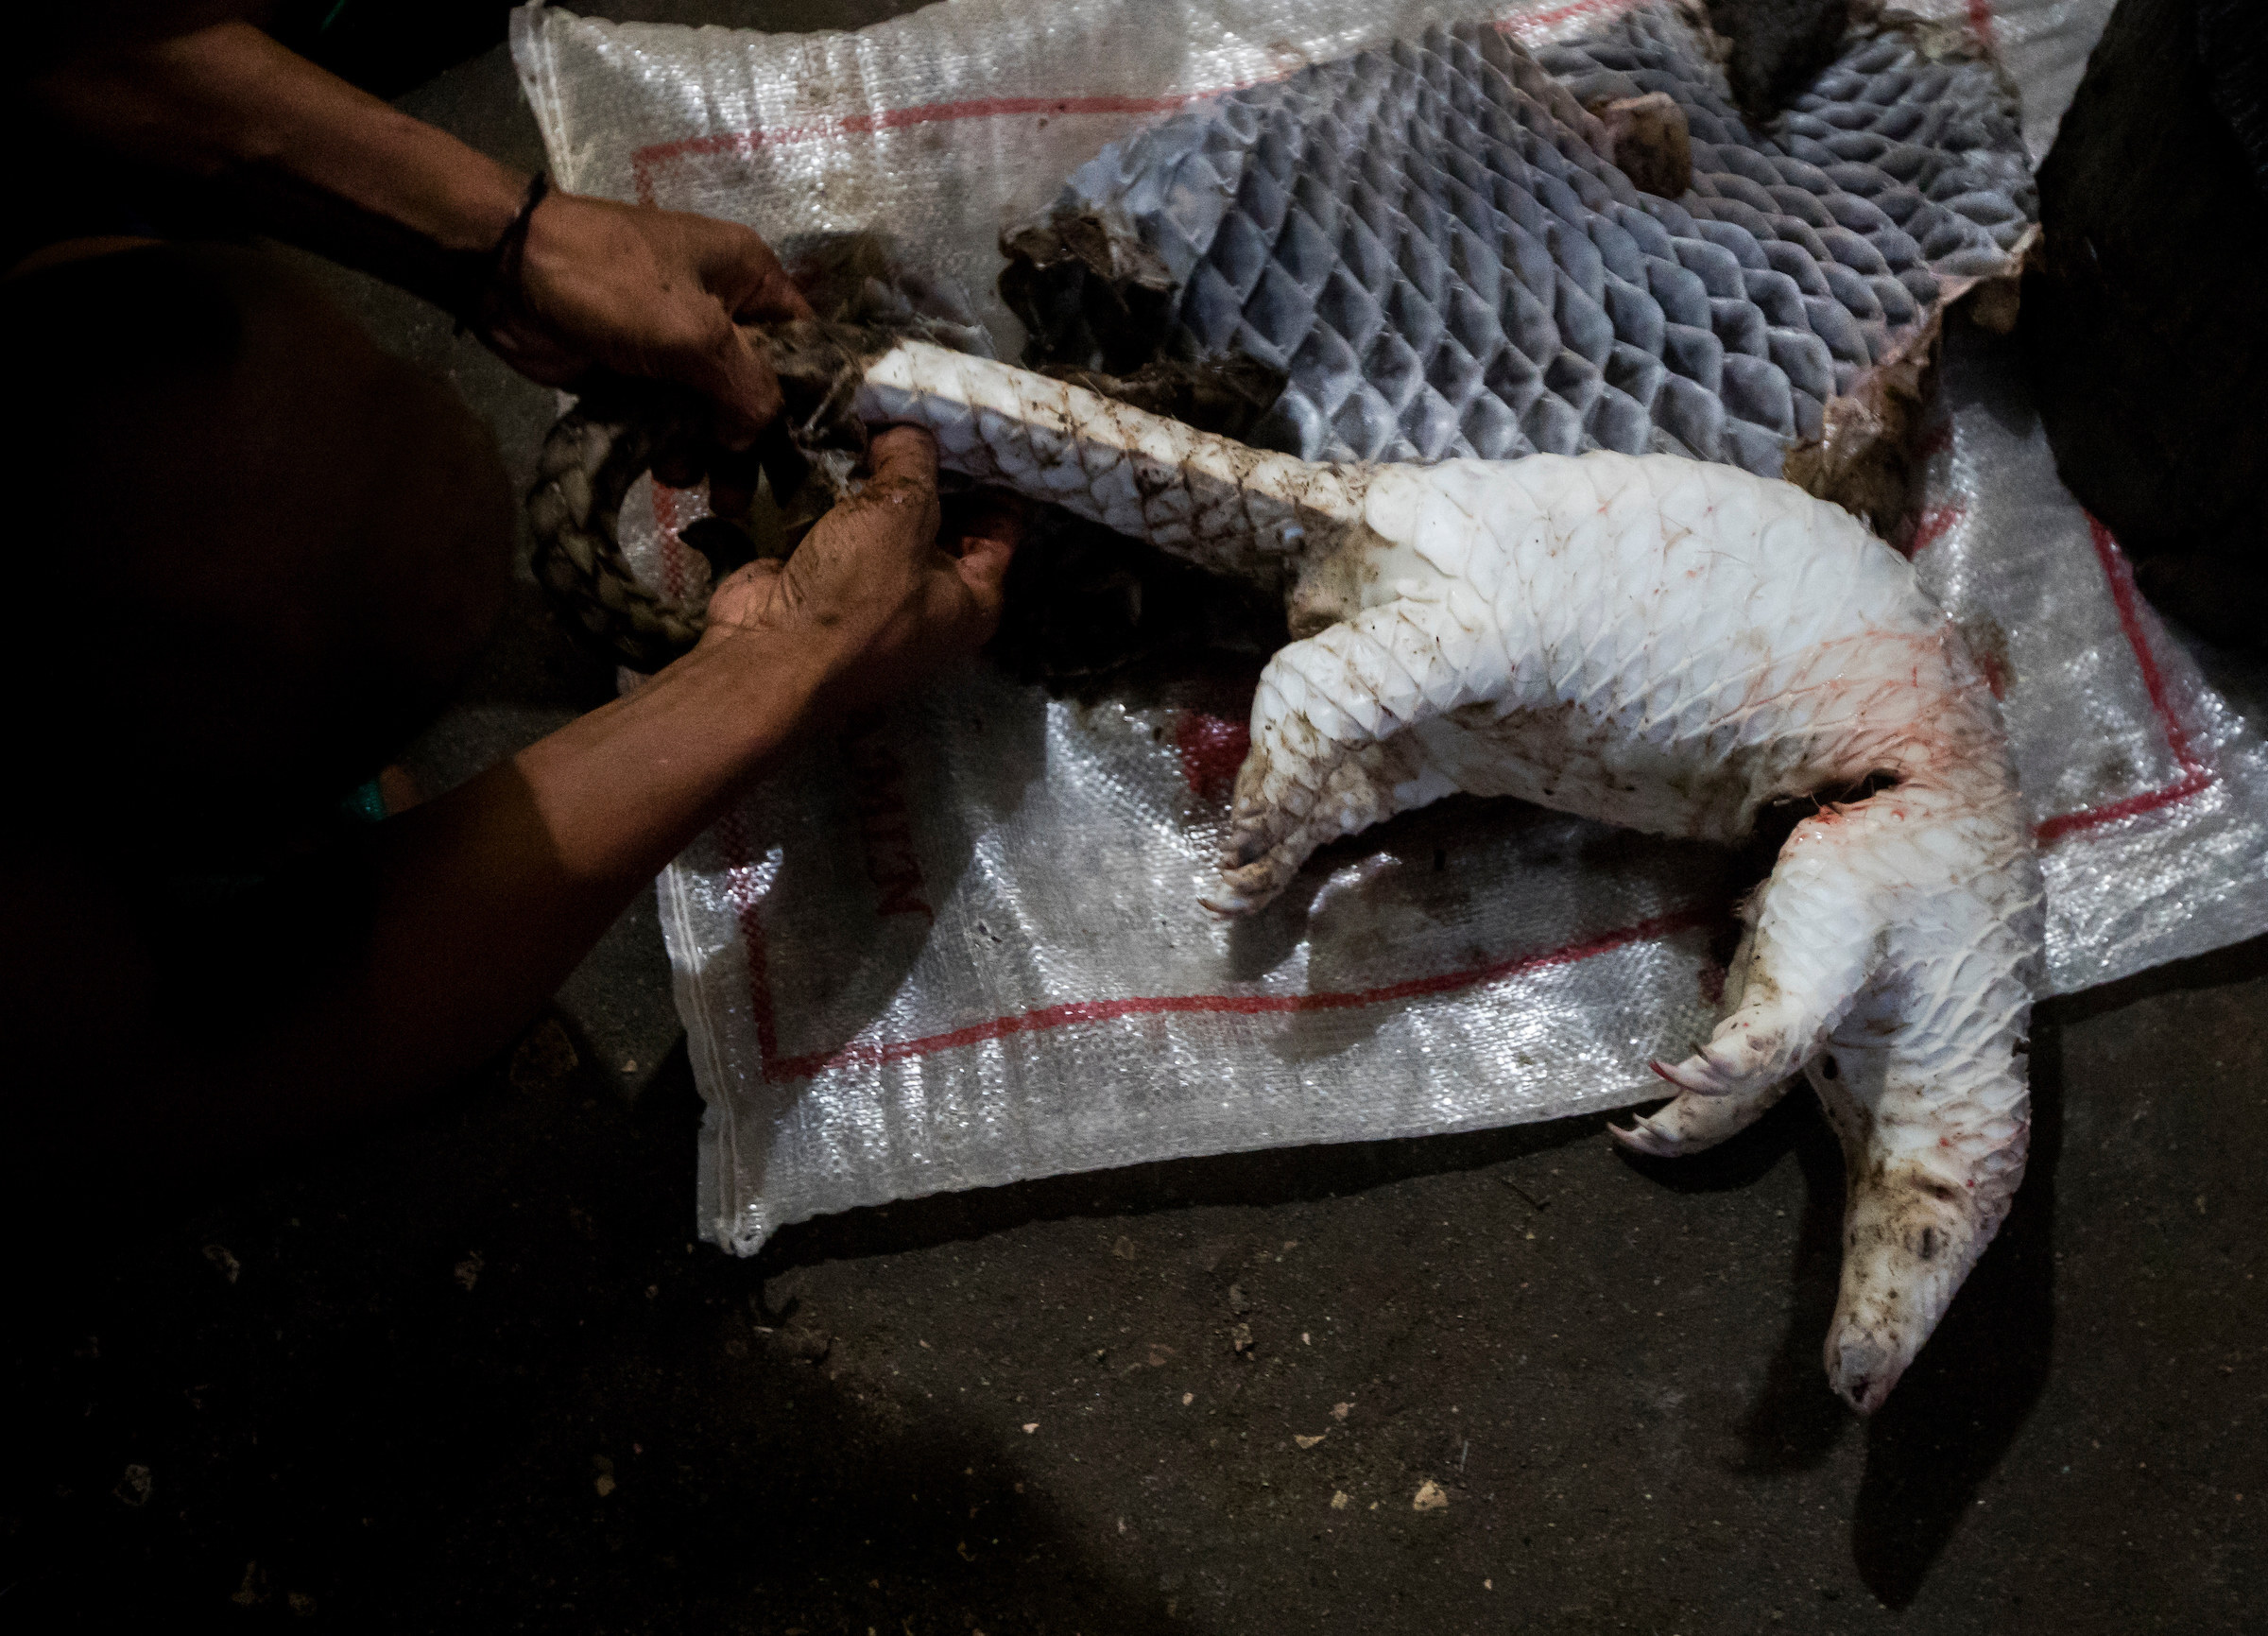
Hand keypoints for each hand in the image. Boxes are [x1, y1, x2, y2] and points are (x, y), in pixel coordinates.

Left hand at [481, 190, 813, 468]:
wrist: (508, 272)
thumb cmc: (615, 283)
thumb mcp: (698, 334)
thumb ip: (748, 388)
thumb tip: (758, 434)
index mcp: (751, 279)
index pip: (806, 343)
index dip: (812, 398)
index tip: (811, 453)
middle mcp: (722, 312)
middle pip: (759, 389)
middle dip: (753, 443)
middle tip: (747, 495)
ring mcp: (677, 346)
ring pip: (714, 413)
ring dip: (709, 454)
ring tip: (701, 489)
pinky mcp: (638, 374)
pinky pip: (671, 421)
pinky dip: (671, 448)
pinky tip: (664, 471)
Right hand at [700, 428, 1021, 713]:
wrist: (768, 658)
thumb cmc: (856, 595)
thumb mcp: (902, 511)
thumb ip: (913, 459)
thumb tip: (904, 432)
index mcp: (975, 599)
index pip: (1002, 522)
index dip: (994, 469)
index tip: (975, 417)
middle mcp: (933, 600)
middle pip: (942, 514)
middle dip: (927, 465)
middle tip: (915, 407)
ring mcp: (876, 592)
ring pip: (886, 516)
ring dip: (875, 474)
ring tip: (871, 416)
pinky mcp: (826, 579)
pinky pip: (840, 523)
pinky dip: (835, 491)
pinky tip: (830, 445)